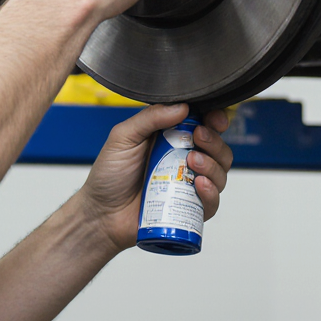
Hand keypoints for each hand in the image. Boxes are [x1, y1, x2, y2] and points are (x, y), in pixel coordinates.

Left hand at [77, 104, 232, 252]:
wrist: (100, 214)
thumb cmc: (109, 175)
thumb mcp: (123, 137)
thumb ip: (150, 118)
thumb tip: (182, 106)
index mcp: (171, 138)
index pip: (203, 125)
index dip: (215, 120)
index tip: (214, 119)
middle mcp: (184, 160)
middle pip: (218, 149)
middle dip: (214, 141)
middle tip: (199, 137)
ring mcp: (188, 185)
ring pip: (220, 174)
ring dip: (213, 165)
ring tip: (192, 162)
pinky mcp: (188, 209)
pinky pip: (212, 202)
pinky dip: (211, 193)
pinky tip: (199, 185)